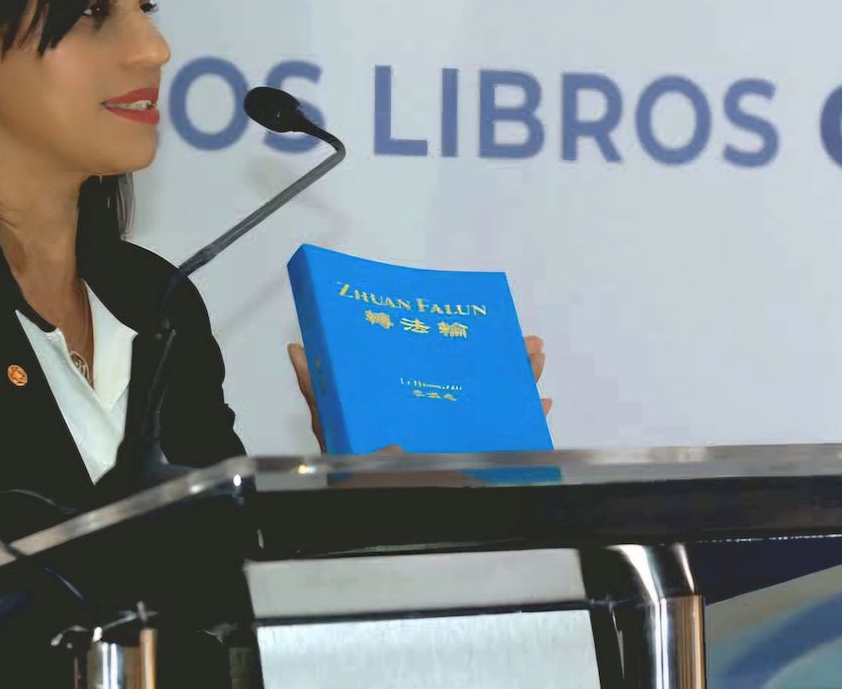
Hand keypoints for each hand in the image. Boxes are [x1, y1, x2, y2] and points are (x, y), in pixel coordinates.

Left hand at [288, 334, 551, 453]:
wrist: (377, 523)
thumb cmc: (353, 474)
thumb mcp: (333, 428)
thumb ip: (319, 393)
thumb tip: (298, 350)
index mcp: (407, 405)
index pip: (434, 369)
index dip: (457, 345)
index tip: (478, 319)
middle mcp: (437, 422)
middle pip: (476, 383)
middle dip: (502, 359)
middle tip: (524, 339)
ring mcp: (460, 445)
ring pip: (498, 408)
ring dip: (521, 381)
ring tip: (535, 356)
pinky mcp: (477, 468)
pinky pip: (508, 446)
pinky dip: (529, 426)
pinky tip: (543, 405)